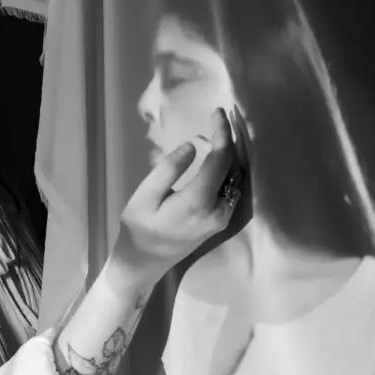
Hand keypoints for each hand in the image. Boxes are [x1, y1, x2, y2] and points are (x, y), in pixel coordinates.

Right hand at [107, 108, 242, 292]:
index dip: (222, 133)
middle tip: (220, 116)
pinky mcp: (220, 219)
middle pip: (234, 167)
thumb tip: (192, 147)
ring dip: (230, 153)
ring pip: (236, 177)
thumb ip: (168, 169)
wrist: (145, 262)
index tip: (218, 112)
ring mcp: (222, 217)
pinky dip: (228, 167)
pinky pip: (231, 187)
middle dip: (230, 139)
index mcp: (199, 202)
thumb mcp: (144, 196)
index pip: (221, 160)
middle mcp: (218, 210)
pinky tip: (216, 156)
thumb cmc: (139, 227)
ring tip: (218, 132)